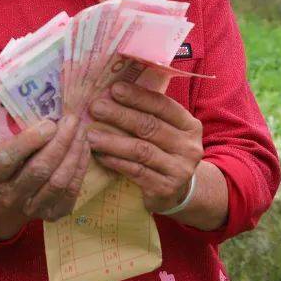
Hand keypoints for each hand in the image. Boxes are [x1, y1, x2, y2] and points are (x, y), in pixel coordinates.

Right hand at [0, 115, 90, 239]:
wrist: (2, 204)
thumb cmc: (5, 166)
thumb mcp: (0, 149)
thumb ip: (18, 132)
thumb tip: (48, 106)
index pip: (8, 158)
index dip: (30, 140)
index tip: (50, 123)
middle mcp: (11, 195)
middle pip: (39, 169)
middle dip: (61, 142)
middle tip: (72, 120)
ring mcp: (32, 208)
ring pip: (59, 181)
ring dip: (74, 152)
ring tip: (81, 131)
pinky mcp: (52, 214)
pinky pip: (72, 190)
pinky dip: (81, 166)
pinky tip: (83, 147)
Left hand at [86, 81, 203, 214]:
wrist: (178, 191)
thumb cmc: (164, 152)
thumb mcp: (165, 130)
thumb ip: (147, 113)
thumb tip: (112, 91)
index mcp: (189, 125)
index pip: (163, 105)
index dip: (138, 96)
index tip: (114, 89)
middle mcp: (189, 146)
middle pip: (150, 126)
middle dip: (120, 115)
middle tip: (96, 107)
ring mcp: (180, 169)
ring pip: (141, 150)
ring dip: (113, 141)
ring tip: (91, 135)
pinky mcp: (165, 188)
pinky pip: (136, 171)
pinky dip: (115, 162)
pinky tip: (100, 155)